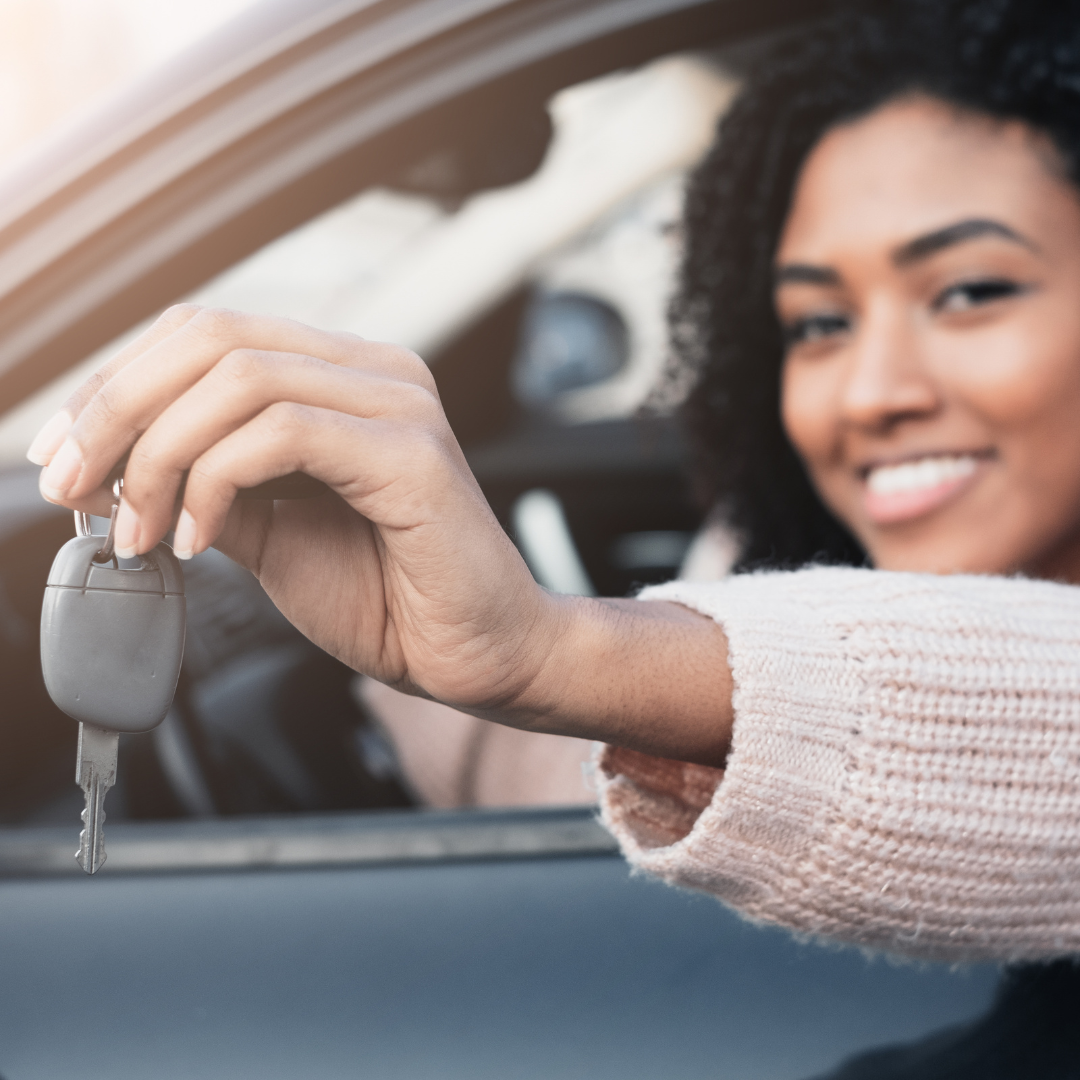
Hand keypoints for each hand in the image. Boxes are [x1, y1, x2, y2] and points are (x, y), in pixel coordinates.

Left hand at [28, 305, 550, 708]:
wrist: (479, 655)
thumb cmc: (390, 598)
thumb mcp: (268, 536)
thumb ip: (198, 489)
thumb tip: (102, 470)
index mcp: (341, 379)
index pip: (207, 337)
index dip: (118, 384)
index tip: (60, 455)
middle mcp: (373, 372)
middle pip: (211, 338)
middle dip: (117, 408)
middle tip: (68, 481)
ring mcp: (399, 403)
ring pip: (238, 376)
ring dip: (158, 452)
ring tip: (139, 530)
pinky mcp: (413, 451)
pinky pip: (283, 432)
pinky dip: (215, 481)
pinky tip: (198, 539)